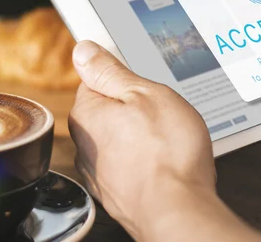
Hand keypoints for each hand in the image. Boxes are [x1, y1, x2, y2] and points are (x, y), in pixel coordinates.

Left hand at [69, 42, 260, 240]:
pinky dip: (144, 161)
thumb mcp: (144, 93)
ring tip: (167, 141)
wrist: (177, 210)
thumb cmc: (166, 152)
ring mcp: (99, 172)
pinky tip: (165, 163)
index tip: (142, 83)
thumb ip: (110, 71)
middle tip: (161, 113)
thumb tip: (83, 51)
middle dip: (134, 109)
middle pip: (108, 111)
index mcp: (88, 113)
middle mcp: (85, 145)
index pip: (95, 80)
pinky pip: (129, 165)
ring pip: (120, 140)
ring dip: (140, 137)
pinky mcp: (116, 193)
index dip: (123, 78)